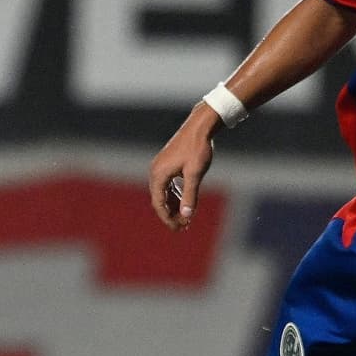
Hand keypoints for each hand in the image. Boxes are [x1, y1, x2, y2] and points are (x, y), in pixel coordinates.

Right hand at [148, 103, 217, 230]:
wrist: (200, 126)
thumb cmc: (198, 148)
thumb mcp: (195, 174)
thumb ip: (189, 196)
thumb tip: (186, 216)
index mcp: (159, 175)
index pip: (159, 204)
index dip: (168, 218)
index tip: (179, 228)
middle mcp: (155, 171)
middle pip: (159, 200)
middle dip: (171, 214)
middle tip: (184, 226)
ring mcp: (160, 167)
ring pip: (163, 193)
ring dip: (173, 206)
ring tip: (186, 217)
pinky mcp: (167, 164)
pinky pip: (167, 185)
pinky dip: (175, 195)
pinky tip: (184, 202)